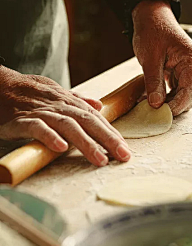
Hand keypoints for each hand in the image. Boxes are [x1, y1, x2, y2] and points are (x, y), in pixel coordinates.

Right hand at [0, 66, 130, 165]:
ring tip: (101, 159)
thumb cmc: (31, 93)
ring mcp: (42, 113)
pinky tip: (61, 148)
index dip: (111, 133)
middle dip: (108, 139)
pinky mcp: (24, 120)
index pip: (95, 118)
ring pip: (68, 126)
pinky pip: (38, 127)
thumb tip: (99, 106)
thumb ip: (78, 101)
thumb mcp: (57, 93)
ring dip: (86, 142)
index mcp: (69, 102)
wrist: (2, 86)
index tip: (125, 148)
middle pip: (88, 121)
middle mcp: (60, 106)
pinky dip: (50, 136)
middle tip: (124, 155)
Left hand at [132, 0, 191, 115]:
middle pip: (189, 96)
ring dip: (169, 103)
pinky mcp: (180, 72)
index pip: (190, 91)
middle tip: (154, 113)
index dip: (177, 106)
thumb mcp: (150, 59)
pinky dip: (166, 96)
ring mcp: (189, 70)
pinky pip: (176, 90)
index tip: (162, 114)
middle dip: (173, 106)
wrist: (151, 18)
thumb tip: (156, 104)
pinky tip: (153, 99)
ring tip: (150, 106)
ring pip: (183, 95)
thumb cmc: (152, 31)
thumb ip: (154, 83)